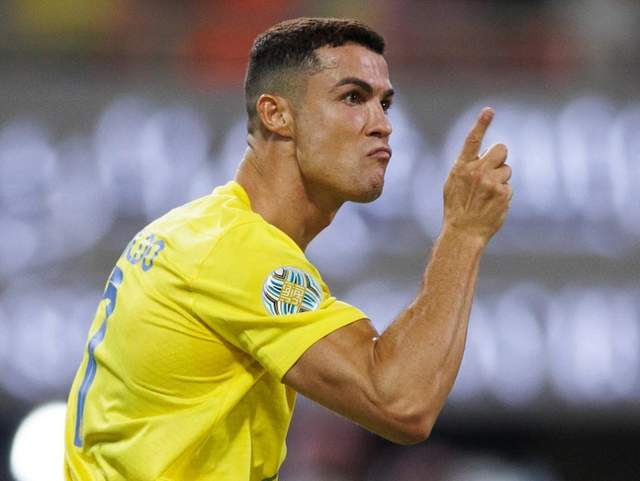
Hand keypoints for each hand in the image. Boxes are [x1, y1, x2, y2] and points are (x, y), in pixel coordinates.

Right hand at [442, 108, 511, 243]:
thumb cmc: (456, 208)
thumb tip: (482, 157)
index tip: (489, 111)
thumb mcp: (452, 184)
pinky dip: (503, 195)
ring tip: (487, 195)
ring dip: (501, 179)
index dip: (481, 124)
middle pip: (501, 149)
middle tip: (493, 170)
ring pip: (507, 170)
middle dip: (500, 157)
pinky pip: (509, 187)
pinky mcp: (503, 194)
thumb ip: (466, 167)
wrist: (463, 231)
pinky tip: (492, 205)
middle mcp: (477, 171)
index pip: (472, 140)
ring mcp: (492, 182)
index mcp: (461, 167)